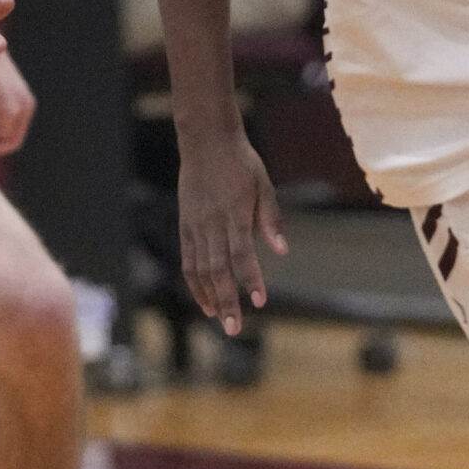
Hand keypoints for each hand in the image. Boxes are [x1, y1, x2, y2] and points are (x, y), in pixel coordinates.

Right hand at [177, 129, 287, 334]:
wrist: (206, 141)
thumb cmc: (241, 162)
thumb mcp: (263, 185)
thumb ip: (271, 219)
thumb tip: (282, 250)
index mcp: (235, 213)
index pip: (242, 254)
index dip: (251, 279)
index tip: (260, 301)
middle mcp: (212, 223)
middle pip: (218, 269)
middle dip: (227, 301)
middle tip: (235, 328)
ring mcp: (195, 226)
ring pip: (200, 269)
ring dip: (210, 297)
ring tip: (220, 321)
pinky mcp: (185, 226)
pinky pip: (188, 260)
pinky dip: (195, 283)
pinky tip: (204, 300)